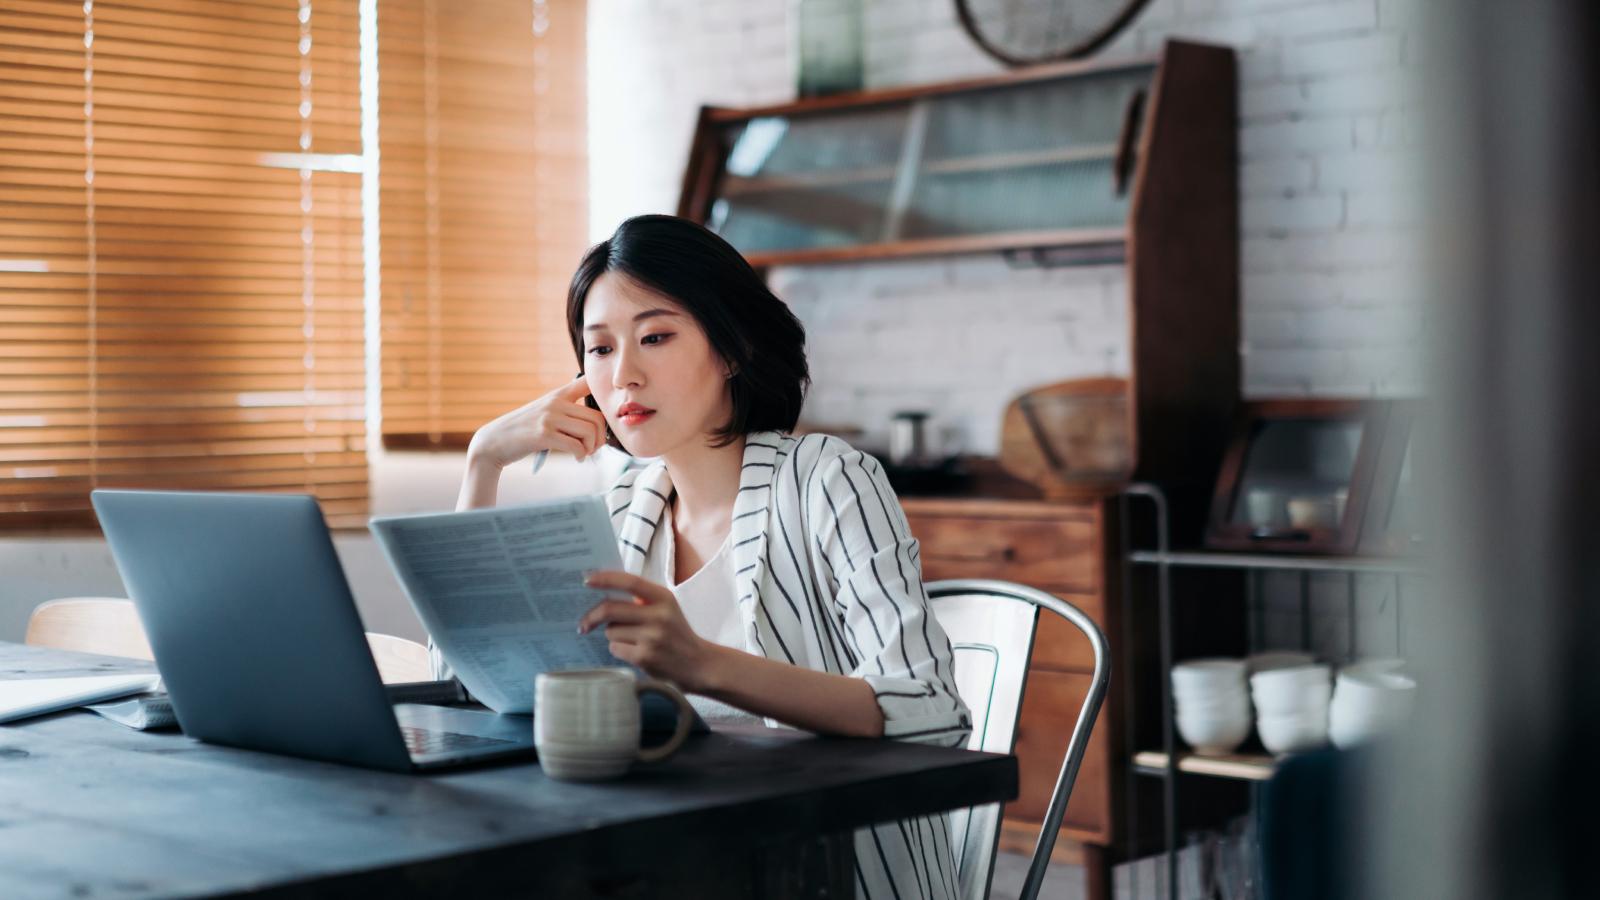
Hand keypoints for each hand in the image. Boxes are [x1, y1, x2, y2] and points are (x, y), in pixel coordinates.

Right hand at [466, 376, 606, 469]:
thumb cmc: (523, 431)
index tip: (605, 413)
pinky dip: (581, 455)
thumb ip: (566, 412)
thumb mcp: (543, 412)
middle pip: (597, 417)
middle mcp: (555, 402)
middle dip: (601, 437)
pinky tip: (577, 458)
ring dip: (592, 447)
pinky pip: (576, 445)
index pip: (587, 382)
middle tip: (594, 447)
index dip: (603, 392)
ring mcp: (549, 418)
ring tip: (584, 453)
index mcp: (557, 395)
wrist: (494, 442)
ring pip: (590, 431)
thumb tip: (598, 426)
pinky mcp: (544, 435)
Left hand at [579, 571, 717, 692]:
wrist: (698, 664)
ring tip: (631, 640)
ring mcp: (651, 638)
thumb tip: (603, 593)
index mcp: (663, 598)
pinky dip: (619, 650)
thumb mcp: (666, 609)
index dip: (605, 579)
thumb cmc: (677, 634)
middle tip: (584, 623)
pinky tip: (635, 652)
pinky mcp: (644, 657)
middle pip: (610, 609)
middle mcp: (658, 616)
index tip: (586, 580)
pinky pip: (615, 649)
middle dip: (591, 616)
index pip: (629, 582)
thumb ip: (641, 600)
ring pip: (610, 632)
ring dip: (613, 636)